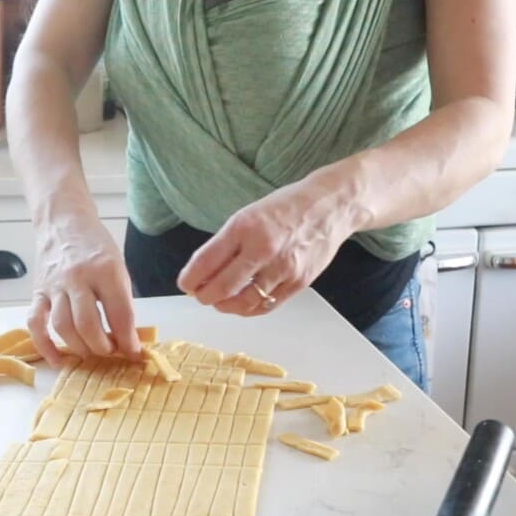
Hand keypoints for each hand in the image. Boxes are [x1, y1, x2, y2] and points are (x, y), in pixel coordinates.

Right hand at [27, 215, 139, 365]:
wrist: (64, 222)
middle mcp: (77, 278)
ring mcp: (54, 286)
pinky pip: (35, 323)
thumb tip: (127, 338)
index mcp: (105, 270)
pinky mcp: (37, 291)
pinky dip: (45, 346)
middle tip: (111, 353)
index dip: (128, 339)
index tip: (134, 354)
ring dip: (79, 348)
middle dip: (102, 347)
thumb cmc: (96, 247)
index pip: (119, 313)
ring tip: (91, 353)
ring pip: (62, 326)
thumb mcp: (118, 266)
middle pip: (87, 324)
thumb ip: (121, 300)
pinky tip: (58, 361)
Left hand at [177, 168, 354, 315]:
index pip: (206, 262)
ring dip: (225, 306)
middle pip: (222, 288)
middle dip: (204, 296)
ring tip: (219, 301)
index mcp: (244, 227)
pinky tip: (241, 303)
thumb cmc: (285, 208)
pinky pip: (266, 306)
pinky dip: (248, 309)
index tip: (185, 284)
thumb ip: (226, 243)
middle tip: (199, 295)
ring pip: (243, 302)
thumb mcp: (248, 214)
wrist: (330, 207)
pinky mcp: (298, 282)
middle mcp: (263, 248)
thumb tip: (202, 271)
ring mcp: (283, 268)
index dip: (190, 279)